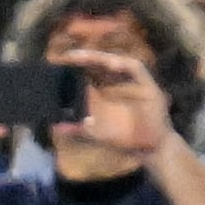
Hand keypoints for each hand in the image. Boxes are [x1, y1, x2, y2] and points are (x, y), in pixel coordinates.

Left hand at [62, 46, 172, 162]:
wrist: (148, 149)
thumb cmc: (124, 138)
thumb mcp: (96, 133)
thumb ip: (77, 129)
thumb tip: (56, 127)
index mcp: (104, 90)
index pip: (89, 72)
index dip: (77, 66)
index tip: (61, 63)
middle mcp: (117, 82)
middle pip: (100, 63)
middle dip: (86, 57)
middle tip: (70, 55)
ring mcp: (132, 81)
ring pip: (116, 62)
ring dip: (101, 57)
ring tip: (86, 57)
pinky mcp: (147, 84)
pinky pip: (136, 68)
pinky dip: (124, 64)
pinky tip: (112, 64)